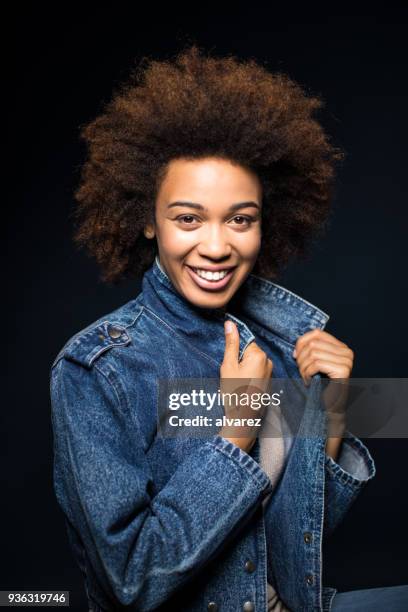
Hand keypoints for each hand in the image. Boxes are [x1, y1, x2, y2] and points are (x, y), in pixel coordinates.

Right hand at [218, 320, 272, 452]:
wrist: (244, 418)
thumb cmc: (235, 392)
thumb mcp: (228, 365)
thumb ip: (231, 343)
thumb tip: (230, 324)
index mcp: (258, 355)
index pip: (244, 342)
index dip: (234, 353)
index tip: (231, 366)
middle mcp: (268, 361)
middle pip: (249, 352)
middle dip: (240, 361)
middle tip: (233, 376)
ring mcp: (270, 372)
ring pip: (253, 362)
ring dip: (244, 369)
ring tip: (239, 384)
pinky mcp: (269, 381)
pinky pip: (257, 372)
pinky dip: (250, 377)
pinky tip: (244, 388)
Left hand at [293, 329, 353, 385]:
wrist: (331, 407)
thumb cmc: (321, 385)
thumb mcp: (315, 363)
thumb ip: (310, 350)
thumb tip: (298, 345)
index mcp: (341, 347)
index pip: (317, 333)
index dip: (302, 342)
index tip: (295, 355)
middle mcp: (346, 352)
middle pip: (313, 344)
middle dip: (301, 357)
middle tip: (301, 370)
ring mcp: (346, 361)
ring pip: (313, 353)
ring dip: (303, 367)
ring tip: (305, 377)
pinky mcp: (343, 370)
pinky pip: (316, 364)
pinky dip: (307, 373)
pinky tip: (309, 381)